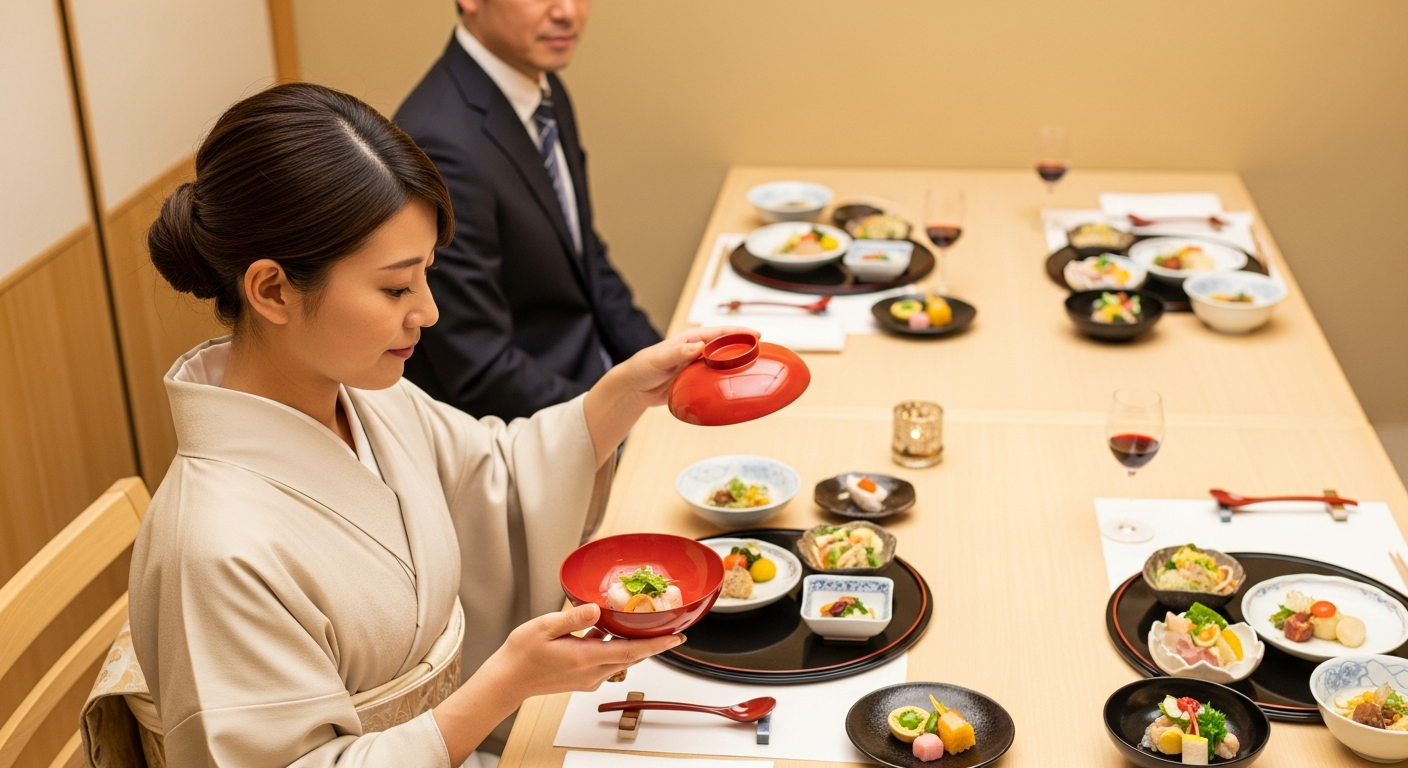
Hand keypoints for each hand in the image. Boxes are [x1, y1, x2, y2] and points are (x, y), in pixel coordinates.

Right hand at [482, 603, 682, 698]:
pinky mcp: (582, 678)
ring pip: (620, 659)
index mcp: (585, 658)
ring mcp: (587, 678)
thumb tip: (596, 609)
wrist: (508, 680)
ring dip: (632, 644)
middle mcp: (591, 672)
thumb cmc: (522, 654)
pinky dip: (613, 647)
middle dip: (652, 643)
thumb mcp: (545, 627)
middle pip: (631, 656)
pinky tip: (604, 631)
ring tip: (640, 625)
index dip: (657, 645)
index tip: (676, 637)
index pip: (631, 651)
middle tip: (668, 628)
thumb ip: (573, 618)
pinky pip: (607, 661)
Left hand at [617, 326, 758, 406]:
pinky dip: (726, 386)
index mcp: (692, 340)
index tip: (757, 335)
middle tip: (764, 355)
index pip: (720, 334)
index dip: (739, 333)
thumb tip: (698, 347)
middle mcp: (699, 352)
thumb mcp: (659, 357)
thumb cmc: (644, 366)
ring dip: (738, 369)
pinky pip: (715, 383)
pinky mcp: (697, 384)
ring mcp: (699, 368)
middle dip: (745, 349)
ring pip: (723, 367)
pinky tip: (736, 391)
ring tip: (756, 372)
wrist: (635, 387)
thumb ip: (678, 352)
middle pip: (727, 349)